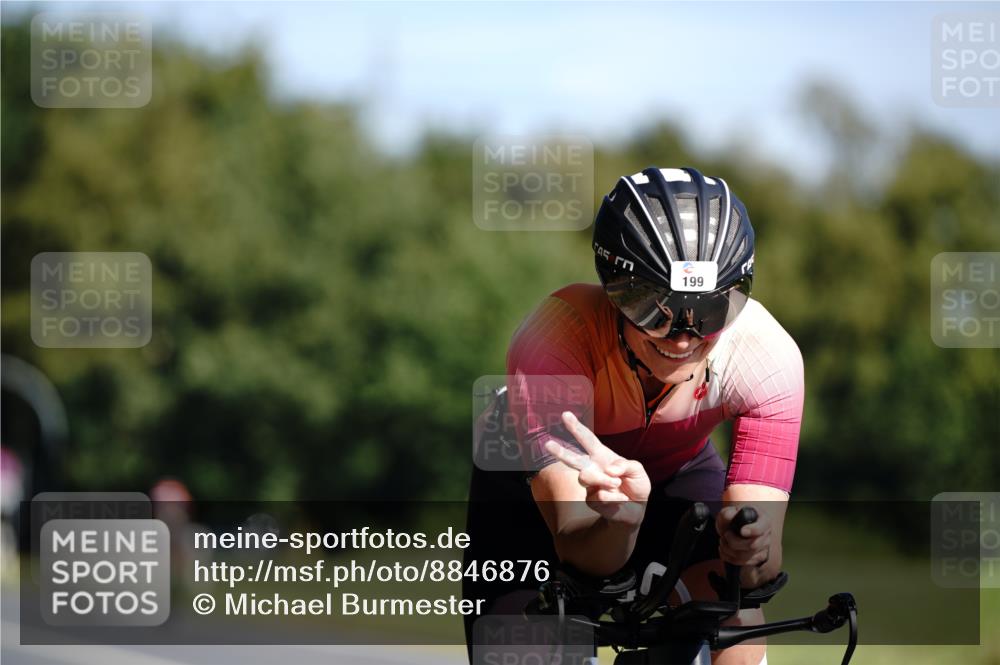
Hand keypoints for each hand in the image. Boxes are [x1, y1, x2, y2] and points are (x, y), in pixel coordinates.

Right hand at [544, 411, 650, 526]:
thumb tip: (609, 470)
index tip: (565, 415)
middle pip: (573, 458)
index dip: (576, 427)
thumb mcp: (637, 470)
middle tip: (548, 444)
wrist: (636, 508)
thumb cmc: (635, 484)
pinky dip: (614, 498)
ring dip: (604, 480)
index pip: (587, 439)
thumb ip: (626, 465)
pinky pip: (599, 496)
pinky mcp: (591, 500)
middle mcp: (592, 468)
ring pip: (585, 476)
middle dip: (560, 451)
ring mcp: (590, 485)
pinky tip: (621, 499)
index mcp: (601, 455)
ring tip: (617, 484)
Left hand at [716, 505, 773, 587]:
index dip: (753, 530)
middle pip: (752, 545)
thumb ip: (728, 513)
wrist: (737, 526)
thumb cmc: (735, 517)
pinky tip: (723, 549)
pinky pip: (741, 563)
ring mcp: (763, 549)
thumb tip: (730, 517)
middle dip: (734, 542)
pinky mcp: (756, 559)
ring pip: (745, 556)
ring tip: (722, 541)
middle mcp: (766, 536)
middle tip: (725, 534)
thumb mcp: (730, 511)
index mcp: (764, 521)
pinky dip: (728, 557)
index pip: (762, 529)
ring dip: (728, 550)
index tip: (742, 531)